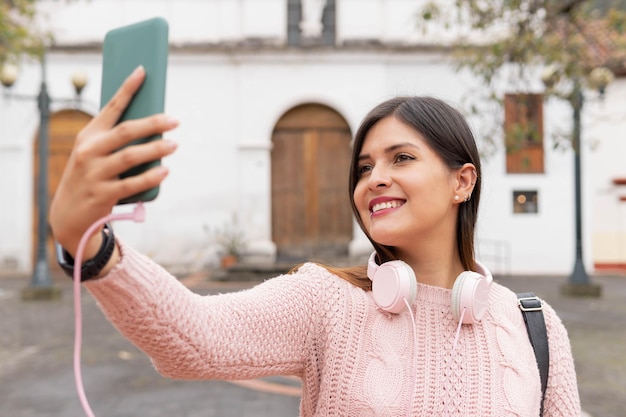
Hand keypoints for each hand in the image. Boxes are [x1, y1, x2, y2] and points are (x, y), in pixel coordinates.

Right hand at [49, 66, 178, 258]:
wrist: (69, 214)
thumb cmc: (92, 176)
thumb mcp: (96, 154)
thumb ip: (117, 140)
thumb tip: (155, 125)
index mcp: (88, 135)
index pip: (111, 107)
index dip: (127, 88)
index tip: (143, 71)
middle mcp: (89, 151)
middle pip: (126, 131)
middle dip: (153, 123)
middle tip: (175, 120)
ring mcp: (95, 173)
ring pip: (131, 156)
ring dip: (156, 149)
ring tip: (174, 145)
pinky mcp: (103, 194)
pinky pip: (132, 183)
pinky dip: (151, 176)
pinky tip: (165, 170)